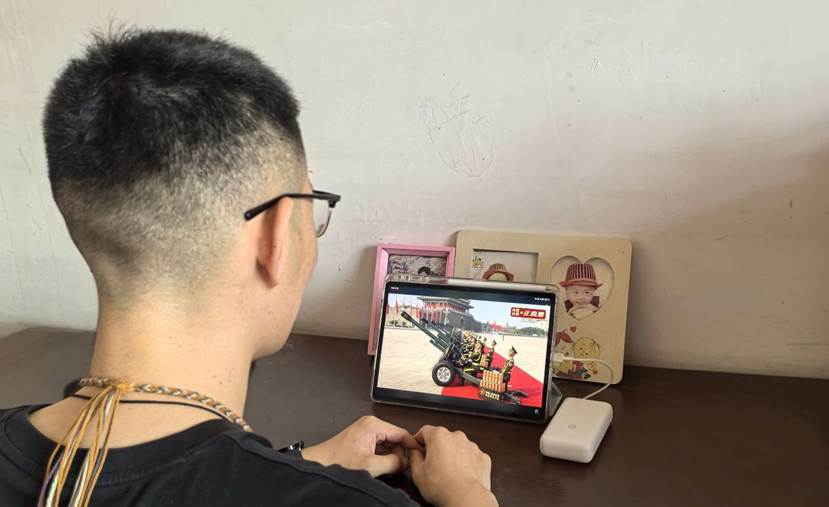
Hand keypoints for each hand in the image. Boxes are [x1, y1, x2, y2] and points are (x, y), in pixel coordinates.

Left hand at [302, 415, 419, 476]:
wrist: (319, 465)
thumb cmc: (338, 462)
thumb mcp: (370, 465)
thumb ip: (393, 462)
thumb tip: (406, 462)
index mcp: (373, 425)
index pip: (402, 433)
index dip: (412, 446)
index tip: (419, 457)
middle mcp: (371, 424)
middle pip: (396, 438)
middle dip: (400, 454)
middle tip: (401, 469)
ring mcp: (366, 430)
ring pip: (389, 443)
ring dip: (391, 456)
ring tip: (390, 469)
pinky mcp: (362, 438)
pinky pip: (380, 446)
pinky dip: (383, 456)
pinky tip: (381, 466)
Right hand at [409, 425, 496, 506]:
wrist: (466, 497)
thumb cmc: (443, 486)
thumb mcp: (417, 473)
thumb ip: (413, 457)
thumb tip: (415, 453)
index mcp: (439, 436)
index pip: (425, 431)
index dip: (419, 441)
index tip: (418, 450)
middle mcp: (457, 437)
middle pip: (443, 438)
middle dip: (437, 449)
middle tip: (433, 466)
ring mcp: (471, 446)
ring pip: (458, 447)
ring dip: (453, 456)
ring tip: (449, 473)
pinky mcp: (483, 457)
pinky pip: (471, 457)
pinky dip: (467, 464)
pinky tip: (461, 475)